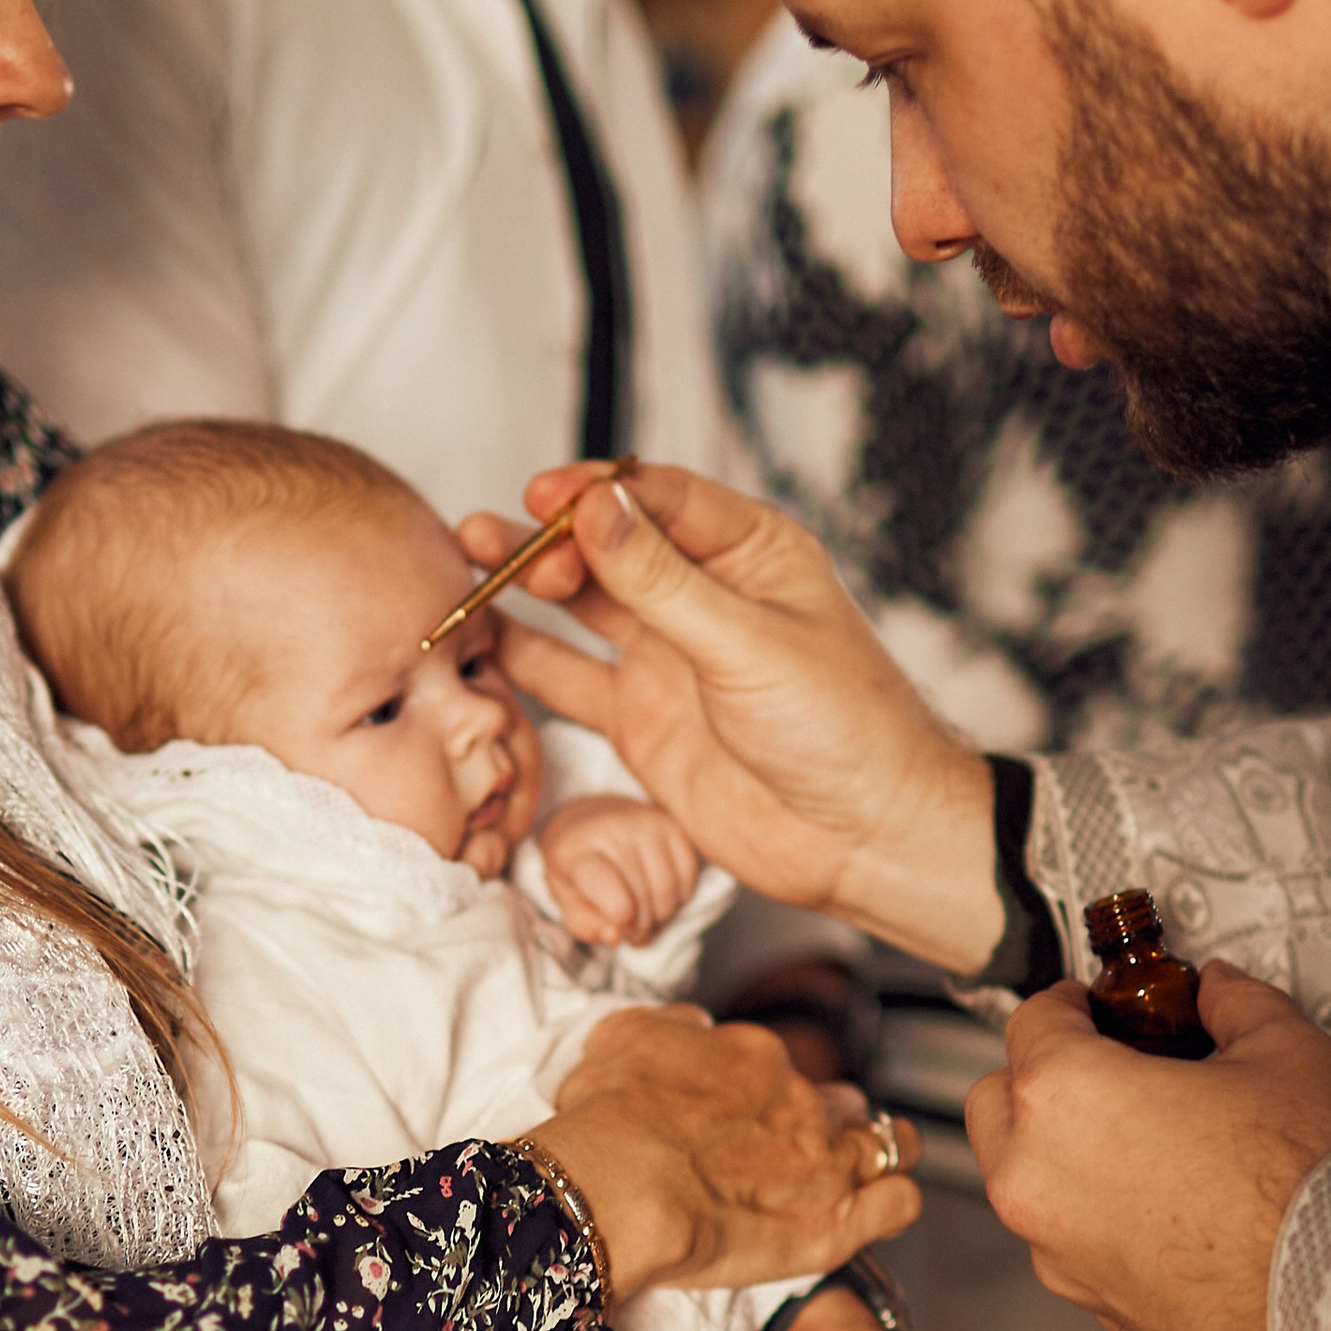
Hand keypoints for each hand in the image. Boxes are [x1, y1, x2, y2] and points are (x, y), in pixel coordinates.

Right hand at [459, 460, 1005, 973]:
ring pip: (581, 606)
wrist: (862, 839)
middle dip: (551, 538)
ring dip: (526, 586)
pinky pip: (569, 681)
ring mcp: (668, 659)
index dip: (596, 492)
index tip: (544, 496)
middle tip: (502, 543)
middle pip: (609, 545)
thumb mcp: (747, 642)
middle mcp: (703, 598)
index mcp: (750, 553)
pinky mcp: (641, 719)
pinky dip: (525, 660)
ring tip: (469, 559)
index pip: (658, 497)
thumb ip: (661, 581)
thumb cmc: (844, 730)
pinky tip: (481, 638)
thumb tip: (594, 508)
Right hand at [525, 1003, 919, 1299]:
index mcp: (755, 1058)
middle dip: (828, 1125)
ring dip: (875, 1158)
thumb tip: (697, 1027)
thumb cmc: (605, 1120)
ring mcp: (827, 1161)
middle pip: (842, 1105)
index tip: (742, 1125)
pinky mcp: (838, 1223)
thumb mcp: (622, 1038)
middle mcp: (801, 1101)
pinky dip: (891, 1203)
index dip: (769, 1101)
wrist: (615, 1186)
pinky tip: (868, 1212)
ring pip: (890, 1144)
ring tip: (851, 1181)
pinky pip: (900, 1202)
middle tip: (792, 1157)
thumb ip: (672, 1026)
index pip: (785, 1073)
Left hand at [537, 791, 698, 945]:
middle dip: (642, 927)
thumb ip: (586, 924)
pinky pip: (688, 873)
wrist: (589, 819)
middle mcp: (612, 829)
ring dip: (662, 916)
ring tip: (647, 919)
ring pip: (668, 888)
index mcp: (576, 849)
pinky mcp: (671, 823)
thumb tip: (615, 936)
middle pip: (642, 895)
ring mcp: (645, 823)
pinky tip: (662, 897)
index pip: (607, 887)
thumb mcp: (567, 899)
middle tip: (634, 934)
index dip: (619, 918)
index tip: (620, 929)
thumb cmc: (576, 867)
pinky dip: (679, 896)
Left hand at [967, 964, 1330, 1330]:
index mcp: (1065, 1096)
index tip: (1096, 1005)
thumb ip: (1235, 1003)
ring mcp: (1053, 1249)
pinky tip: (1165, 1202)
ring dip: (1060, 1148)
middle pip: (997, 1101)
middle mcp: (1037, 1177)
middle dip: (1040, 1075)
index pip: (1030, 1019)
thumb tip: (1220, 992)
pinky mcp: (1085, 1300)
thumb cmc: (1309, 1192)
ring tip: (1144, 1137)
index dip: (1071, 1002)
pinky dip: (1092, 1212)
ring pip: (1021, 1177)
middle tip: (1107, 1064)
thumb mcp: (1287, 1053)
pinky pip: (1064, 1237)